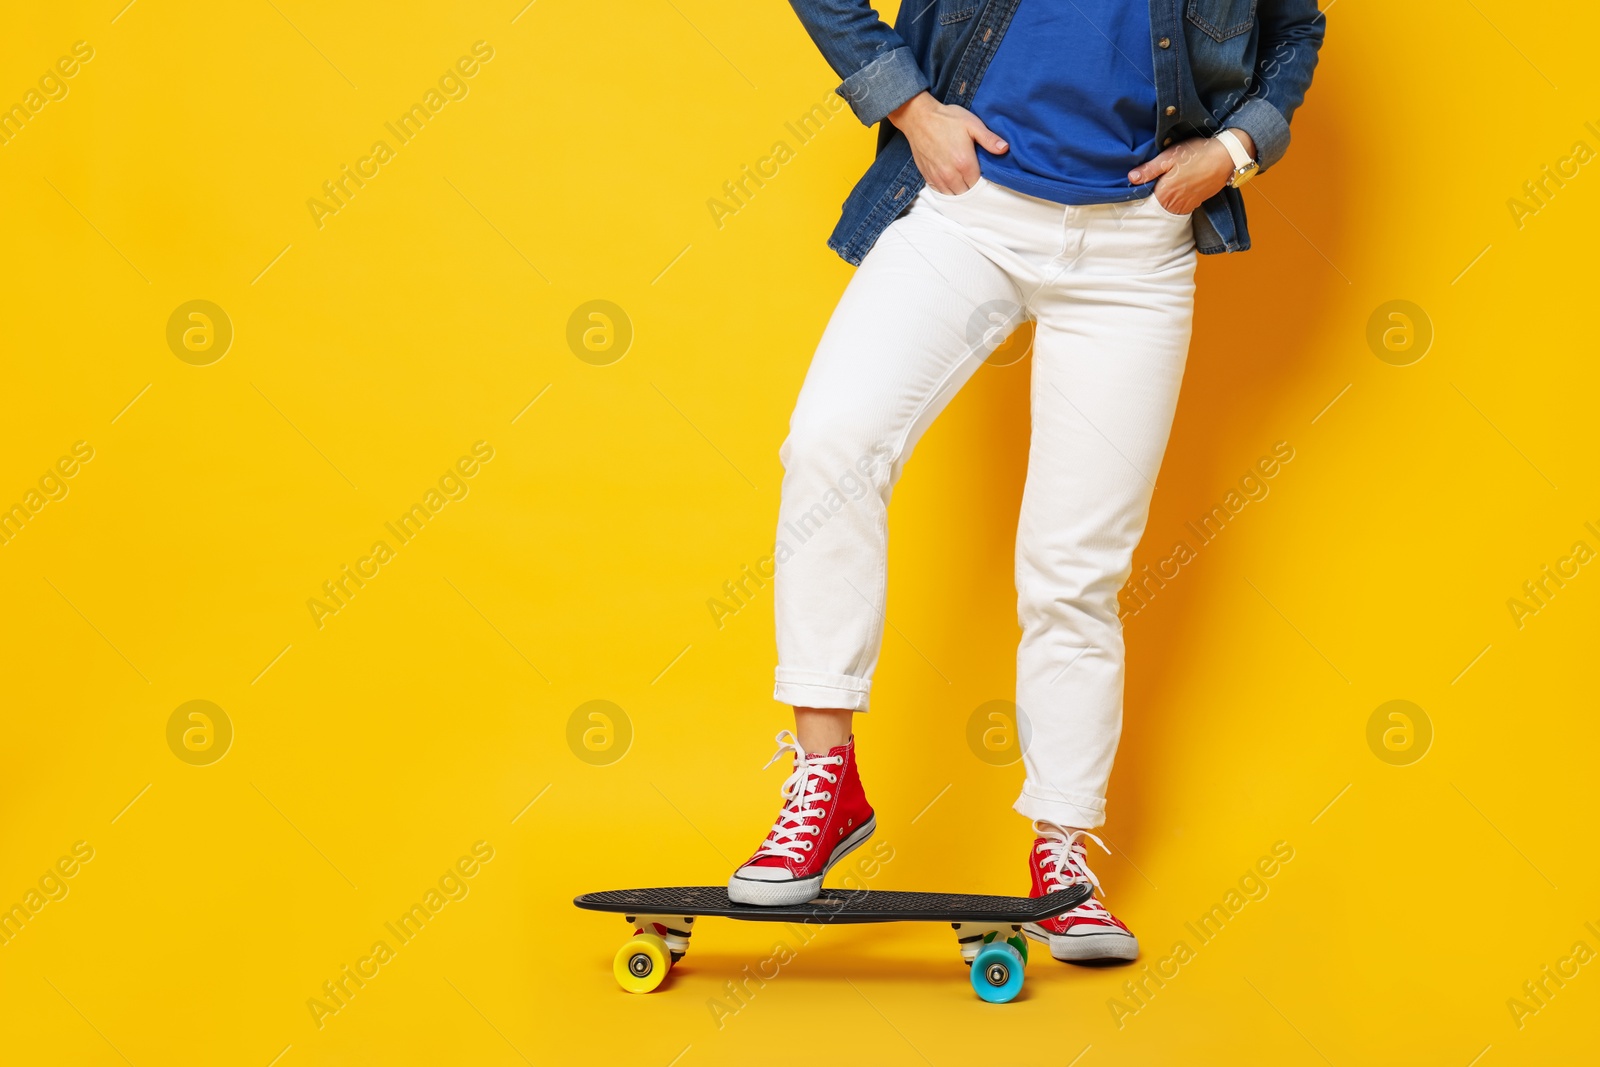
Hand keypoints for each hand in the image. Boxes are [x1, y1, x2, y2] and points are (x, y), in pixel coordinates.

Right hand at [889, 91, 1007, 193]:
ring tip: (962, 179)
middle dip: (971, 186)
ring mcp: (937, 177)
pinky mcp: (927, 176)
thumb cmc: (947, 119)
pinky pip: (940, 191)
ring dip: (959, 189)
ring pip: (952, 194)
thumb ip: (989, 139)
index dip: (982, 179)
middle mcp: (950, 174)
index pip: (978, 184)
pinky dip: (946, 189)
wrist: (919, 118)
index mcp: (964, 163)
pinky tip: (950, 180)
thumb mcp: (972, 124)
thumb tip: (1005, 149)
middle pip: (966, 192)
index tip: (982, 172)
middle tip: (973, 175)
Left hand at [1128, 129, 1255, 214]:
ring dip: (1164, 201)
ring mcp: (1187, 205)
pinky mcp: (1196, 203)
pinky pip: (1181, 206)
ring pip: (1168, 208)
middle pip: (1156, 207)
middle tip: (1148, 186)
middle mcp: (1175, 205)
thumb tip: (1131, 178)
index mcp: (1164, 194)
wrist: (1226, 157)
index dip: (1140, 194)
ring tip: (1163, 187)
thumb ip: (1149, 169)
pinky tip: (1176, 189)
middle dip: (1151, 198)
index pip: (1144, 201)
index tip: (1137, 186)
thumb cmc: (1197, 154)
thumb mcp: (1169, 157)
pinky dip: (1176, 201)